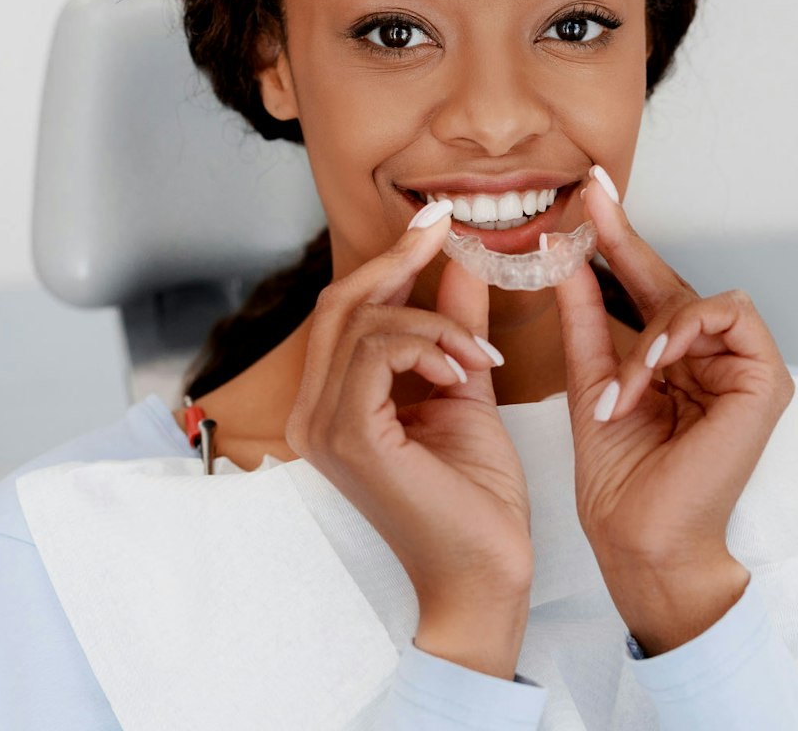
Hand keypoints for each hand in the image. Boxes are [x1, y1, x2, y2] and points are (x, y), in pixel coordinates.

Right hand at [285, 202, 531, 676]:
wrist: (485, 576)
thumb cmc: (474, 498)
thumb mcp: (464, 389)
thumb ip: (454, 327)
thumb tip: (461, 264)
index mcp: (333, 404)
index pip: (346, 312)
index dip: (389, 259)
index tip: (435, 222)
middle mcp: (312, 413)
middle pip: (340, 304)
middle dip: (397, 259)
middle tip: (447, 230)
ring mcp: (322, 426)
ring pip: (363, 321)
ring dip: (433, 320)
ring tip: (478, 354)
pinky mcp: (348, 436)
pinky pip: (379, 351)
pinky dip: (428, 343)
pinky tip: (463, 371)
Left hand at [553, 167, 794, 652]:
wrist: (637, 537)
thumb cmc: (618, 472)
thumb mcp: (591, 376)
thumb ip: (586, 315)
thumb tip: (565, 254)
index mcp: (672, 358)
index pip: (646, 285)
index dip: (619, 237)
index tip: (590, 190)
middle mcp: (710, 358)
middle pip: (673, 282)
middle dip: (626, 242)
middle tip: (591, 199)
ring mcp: (743, 368)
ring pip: (698, 300)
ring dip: (653, 332)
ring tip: (626, 382)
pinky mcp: (767, 380)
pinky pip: (727, 317)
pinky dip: (683, 335)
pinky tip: (655, 365)